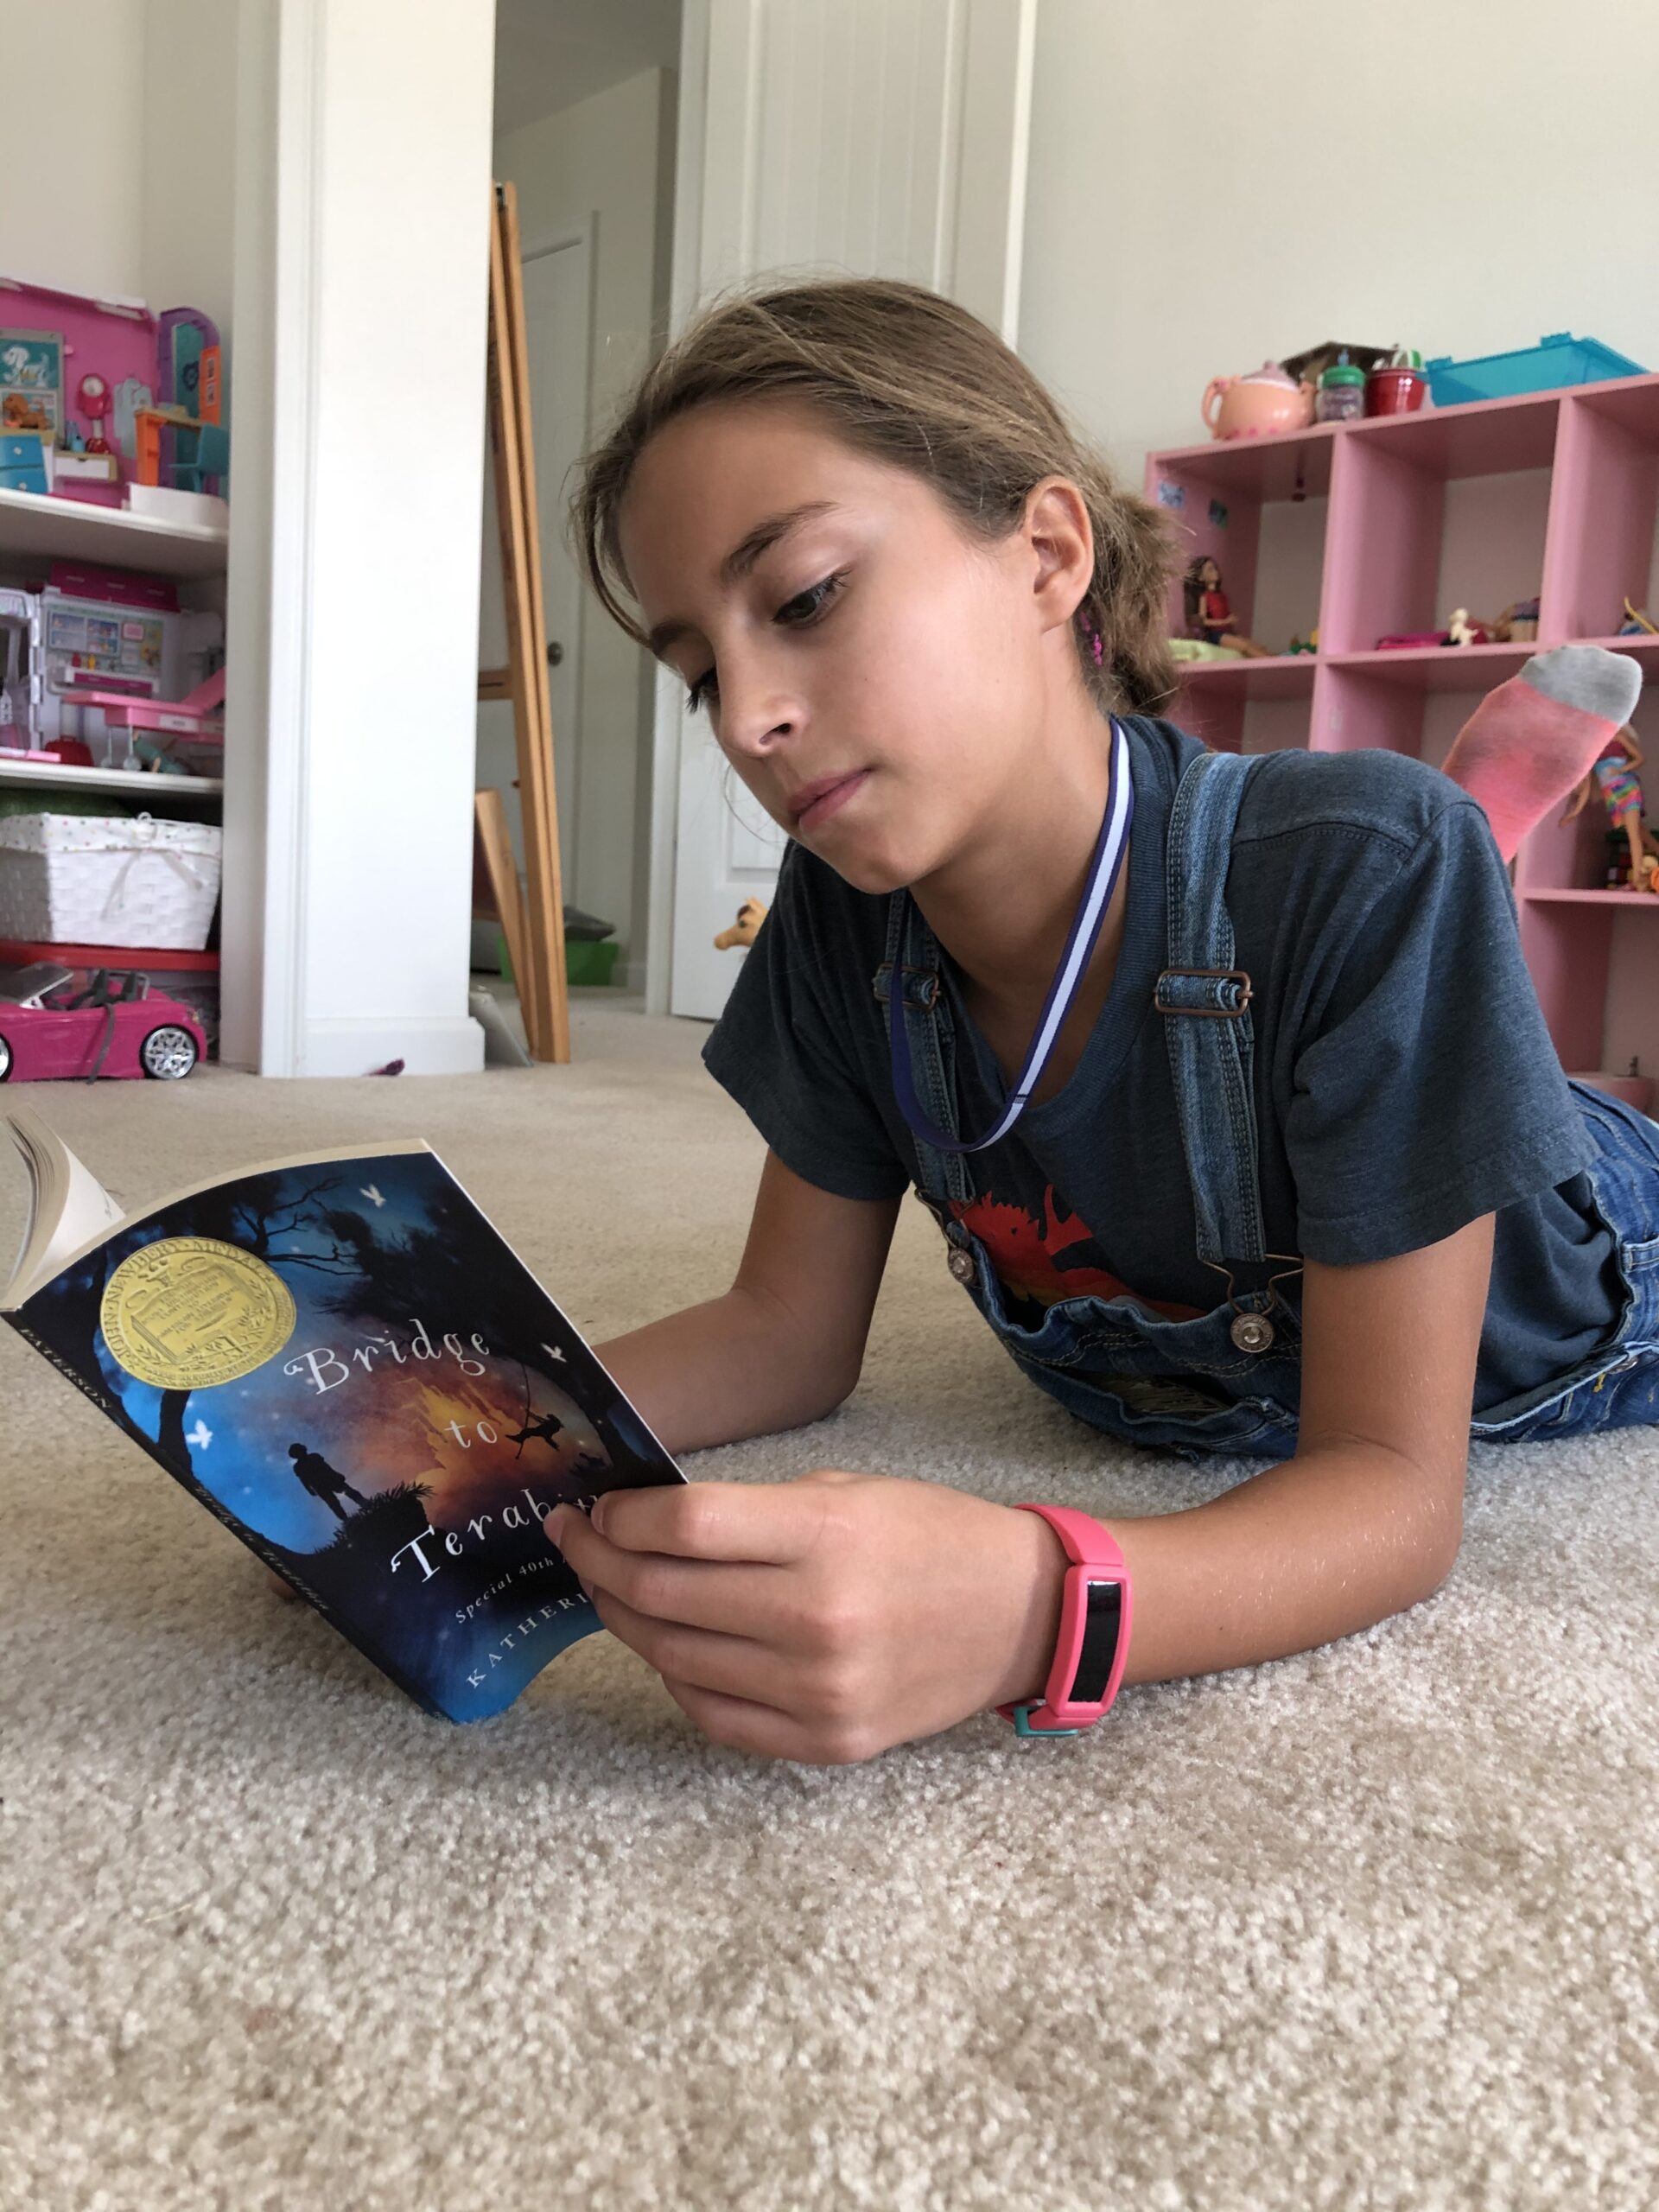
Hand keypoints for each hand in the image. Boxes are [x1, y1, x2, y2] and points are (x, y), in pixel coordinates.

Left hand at [545, 1473, 1068, 1765]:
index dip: (622, 1518)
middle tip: (578, 1542)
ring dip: (627, 1620)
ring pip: (674, 1658)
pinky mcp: (825, 1742)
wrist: (1020, 1616)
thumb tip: (646, 1522)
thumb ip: (749, 1511)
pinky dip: (677, 1676)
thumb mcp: (845, 1492)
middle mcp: (816, 1617)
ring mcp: (819, 1691)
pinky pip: (713, 1714)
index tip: (597, 1509)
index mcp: (824, 1536)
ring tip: (611, 1590)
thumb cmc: (930, 1537)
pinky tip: (670, 1644)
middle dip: (600, 1563)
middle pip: (663, 1594)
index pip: (684, 1526)